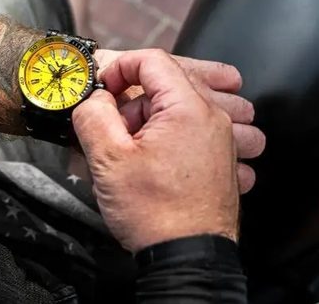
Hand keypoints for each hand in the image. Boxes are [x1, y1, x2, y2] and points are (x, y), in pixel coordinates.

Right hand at [73, 49, 261, 251]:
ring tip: (138, 148)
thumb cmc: (155, 213)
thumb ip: (94, 115)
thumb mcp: (108, 160)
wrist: (188, 258)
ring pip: (184, 107)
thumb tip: (94, 98)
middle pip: (168, 83)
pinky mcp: (224, 160)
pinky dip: (177, 137)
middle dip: (134, 102)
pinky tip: (160, 160)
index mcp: (188, 106)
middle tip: (116, 130)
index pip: (153, 60)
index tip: (103, 90)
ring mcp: (223, 139)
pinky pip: (200, 132)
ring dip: (156, 119)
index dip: (120, 68)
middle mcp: (214, 117)